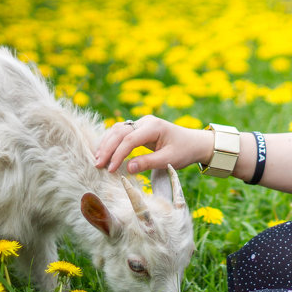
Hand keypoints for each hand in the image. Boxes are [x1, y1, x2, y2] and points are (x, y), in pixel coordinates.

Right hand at [92, 114, 210, 174]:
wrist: (194, 142)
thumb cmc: (184, 151)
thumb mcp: (169, 159)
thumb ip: (148, 163)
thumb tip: (127, 168)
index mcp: (154, 127)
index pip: (129, 140)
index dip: (118, 155)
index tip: (110, 169)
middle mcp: (145, 121)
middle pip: (119, 132)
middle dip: (107, 148)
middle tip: (97, 165)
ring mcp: (141, 123)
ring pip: (117, 129)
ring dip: (106, 143)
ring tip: (97, 159)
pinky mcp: (139, 128)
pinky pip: (121, 132)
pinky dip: (111, 141)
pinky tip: (104, 152)